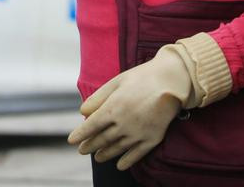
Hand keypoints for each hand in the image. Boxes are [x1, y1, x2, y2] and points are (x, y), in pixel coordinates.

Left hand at [66, 47, 199, 170]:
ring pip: (117, 148)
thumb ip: (98, 98)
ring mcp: (138, 133)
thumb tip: (82, 112)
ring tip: (98, 157)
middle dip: (90, 145)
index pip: (91, 126)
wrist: (172, 82)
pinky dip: (127, 161)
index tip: (71, 141)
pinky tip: (120, 165)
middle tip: (82, 150)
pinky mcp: (152, 139)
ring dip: (105, 154)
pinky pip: (136, 154)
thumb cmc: (142, 78)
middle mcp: (123, 124)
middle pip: (102, 139)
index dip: (80, 134)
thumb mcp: (116, 82)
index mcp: (113, 108)